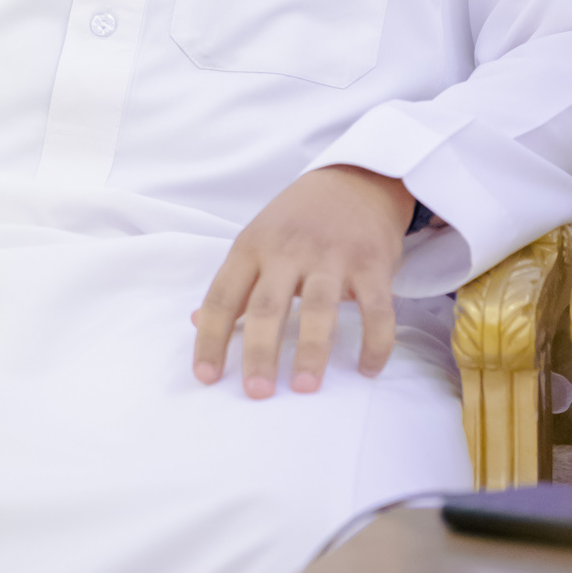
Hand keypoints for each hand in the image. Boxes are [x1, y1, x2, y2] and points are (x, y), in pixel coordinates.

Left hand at [191, 166, 413, 399]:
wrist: (355, 180)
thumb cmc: (297, 219)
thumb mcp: (257, 240)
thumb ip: (233, 284)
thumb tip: (195, 322)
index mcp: (251, 247)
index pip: (222, 296)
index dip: (210, 338)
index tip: (206, 377)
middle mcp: (288, 251)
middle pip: (267, 306)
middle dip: (259, 351)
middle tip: (256, 392)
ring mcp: (332, 256)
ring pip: (319, 308)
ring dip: (313, 351)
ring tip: (305, 387)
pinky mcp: (371, 263)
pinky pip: (376, 309)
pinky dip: (375, 341)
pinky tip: (368, 369)